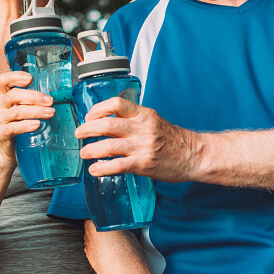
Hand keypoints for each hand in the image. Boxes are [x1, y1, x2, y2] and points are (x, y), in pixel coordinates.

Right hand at [0, 71, 54, 162]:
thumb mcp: (22, 107)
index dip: (15, 76)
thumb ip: (33, 99)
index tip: (30, 78)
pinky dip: (26, 125)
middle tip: (50, 101)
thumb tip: (59, 93)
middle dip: (34, 97)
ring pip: (17, 112)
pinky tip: (37, 125)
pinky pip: (13, 128)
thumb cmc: (18, 123)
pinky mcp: (2, 133)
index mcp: (4, 95)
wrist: (7, 148)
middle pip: (14, 95)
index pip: (4, 80)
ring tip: (50, 113)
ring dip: (36, 111)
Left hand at [75, 97, 199, 181]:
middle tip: (79, 134)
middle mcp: (142, 128)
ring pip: (108, 145)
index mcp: (144, 114)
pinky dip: (102, 168)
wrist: (194, 155)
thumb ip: (133, 120)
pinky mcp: (143, 164)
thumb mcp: (154, 121)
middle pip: (107, 123)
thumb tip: (107, 122)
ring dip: (90, 150)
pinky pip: (117, 165)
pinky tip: (95, 170)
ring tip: (84, 153)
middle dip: (87, 129)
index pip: (116, 103)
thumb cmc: (173, 139)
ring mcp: (142, 146)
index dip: (98, 109)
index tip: (89, 116)